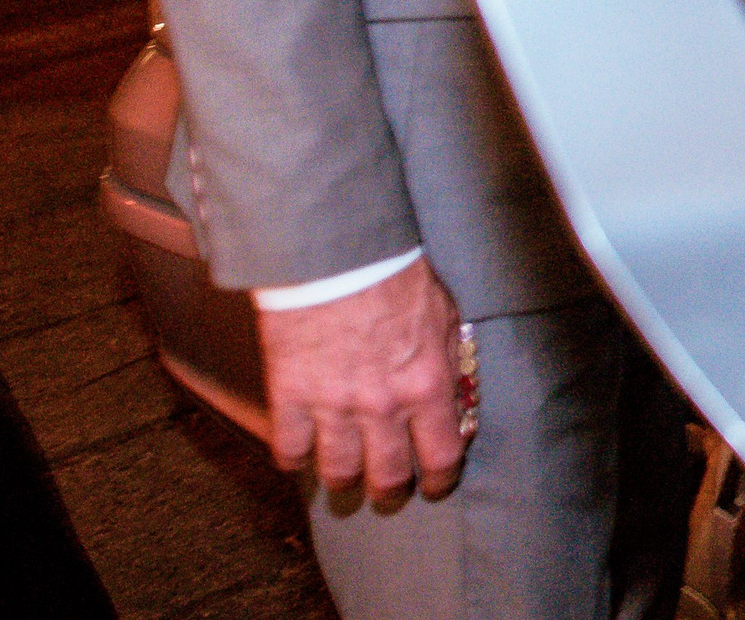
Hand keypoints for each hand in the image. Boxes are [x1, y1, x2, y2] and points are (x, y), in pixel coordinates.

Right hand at [257, 255, 469, 505]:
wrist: (336, 252)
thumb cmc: (395, 274)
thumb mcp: (444, 315)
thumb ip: (450, 360)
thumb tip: (456, 394)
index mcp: (427, 386)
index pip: (442, 456)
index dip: (440, 480)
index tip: (435, 485)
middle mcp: (382, 406)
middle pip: (387, 475)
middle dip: (390, 492)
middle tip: (388, 492)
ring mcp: (332, 405)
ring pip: (337, 471)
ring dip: (344, 481)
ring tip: (345, 479)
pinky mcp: (290, 395)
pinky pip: (288, 450)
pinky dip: (293, 459)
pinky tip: (300, 454)